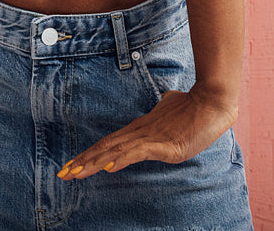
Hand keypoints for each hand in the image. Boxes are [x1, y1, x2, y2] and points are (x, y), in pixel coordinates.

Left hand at [55, 85, 237, 179]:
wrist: (212, 101)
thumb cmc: (193, 105)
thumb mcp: (171, 113)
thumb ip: (163, 113)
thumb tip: (164, 103)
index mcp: (139, 129)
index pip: (108, 143)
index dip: (89, 154)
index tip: (71, 164)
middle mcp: (139, 133)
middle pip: (105, 147)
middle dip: (83, 162)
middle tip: (62, 173)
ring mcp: (150, 138)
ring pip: (115, 151)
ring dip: (94, 163)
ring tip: (75, 173)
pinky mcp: (164, 144)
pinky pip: (138, 152)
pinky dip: (122, 159)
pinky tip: (109, 167)